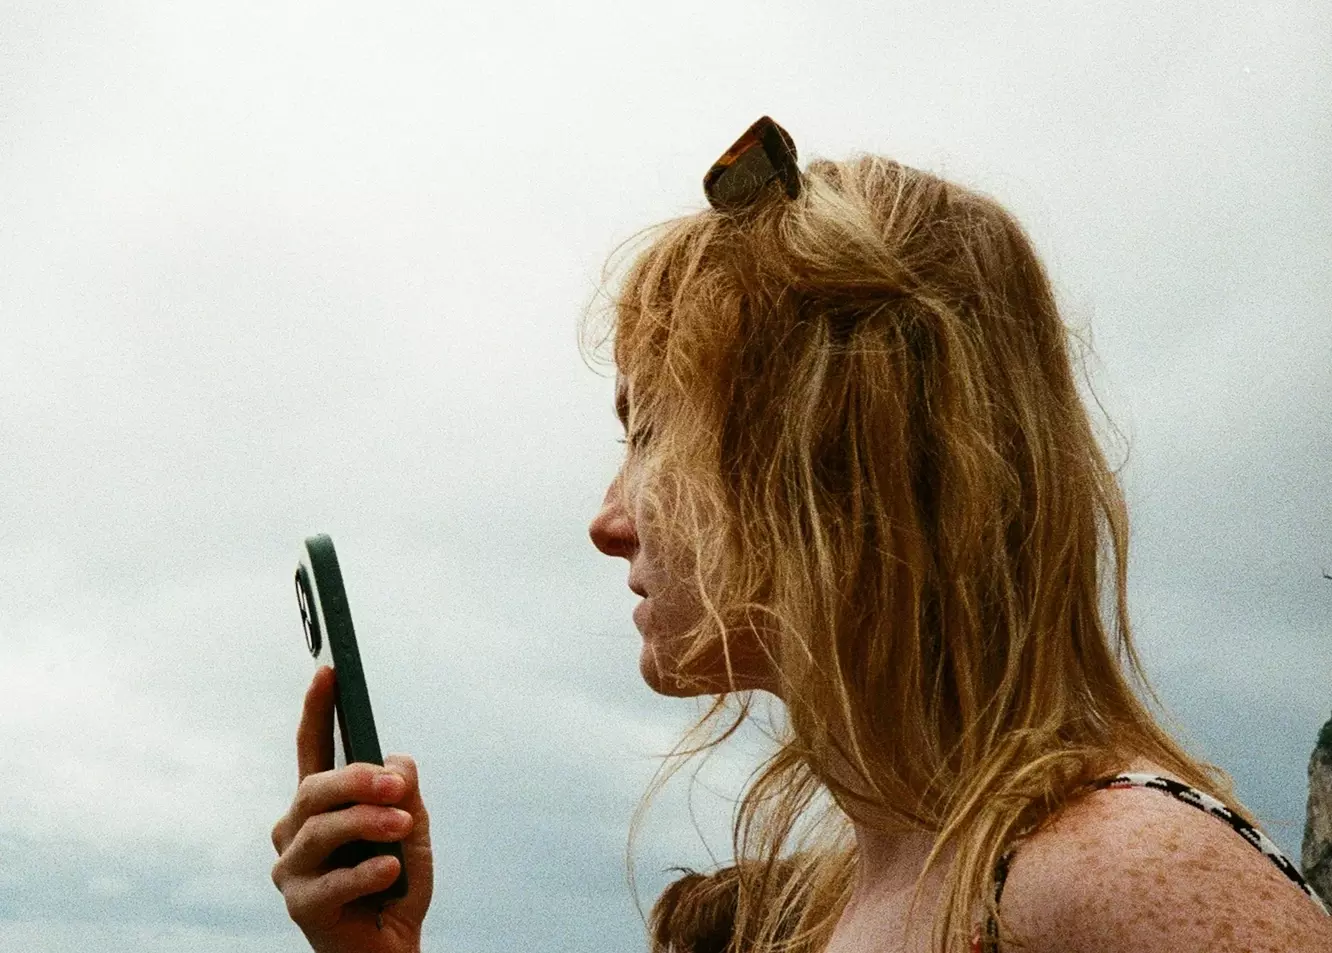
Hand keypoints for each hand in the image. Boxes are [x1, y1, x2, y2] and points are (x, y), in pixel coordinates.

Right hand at [271, 666, 434, 952]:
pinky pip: (332, 882)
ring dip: (368, 823)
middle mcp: (295, 832)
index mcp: (319, 805)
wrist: (391, 949)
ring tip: (403, 824)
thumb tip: (395, 763)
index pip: (312, 749)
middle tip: (397, 784)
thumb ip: (403, 790)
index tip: (328, 670)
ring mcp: (293, 870)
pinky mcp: (301, 908)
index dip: (317, 709)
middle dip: (356, 779)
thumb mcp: (411, 827)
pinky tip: (391, 870)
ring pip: (321, 831)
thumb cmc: (396, 884)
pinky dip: (368, 872)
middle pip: (314, 789)